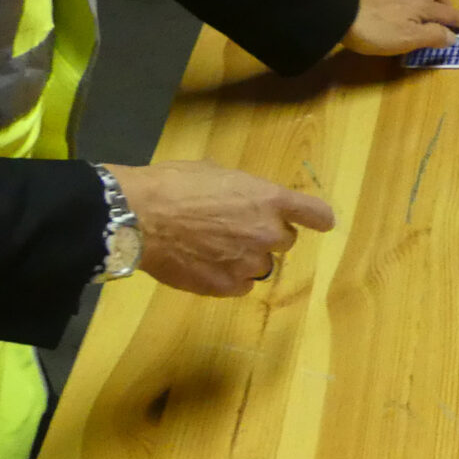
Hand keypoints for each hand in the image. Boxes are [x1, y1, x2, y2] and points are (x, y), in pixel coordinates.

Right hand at [107, 160, 335, 296]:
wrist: (138, 217)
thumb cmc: (173, 185)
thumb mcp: (215, 172)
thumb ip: (240, 190)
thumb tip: (239, 197)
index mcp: (270, 200)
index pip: (316, 214)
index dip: (318, 219)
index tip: (321, 223)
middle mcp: (268, 233)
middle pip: (285, 241)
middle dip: (266, 235)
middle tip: (236, 229)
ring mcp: (250, 263)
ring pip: (262, 265)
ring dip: (247, 258)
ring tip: (214, 249)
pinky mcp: (227, 286)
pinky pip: (242, 285)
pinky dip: (230, 278)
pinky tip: (207, 267)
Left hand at [341, 0, 458, 55]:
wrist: (340, 14)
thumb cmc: (378, 30)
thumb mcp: (409, 38)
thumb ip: (433, 36)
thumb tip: (452, 36)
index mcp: (421, 6)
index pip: (446, 12)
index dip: (458, 19)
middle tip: (442, 15)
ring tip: (422, 12)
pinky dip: (407, 0)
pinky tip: (399, 9)